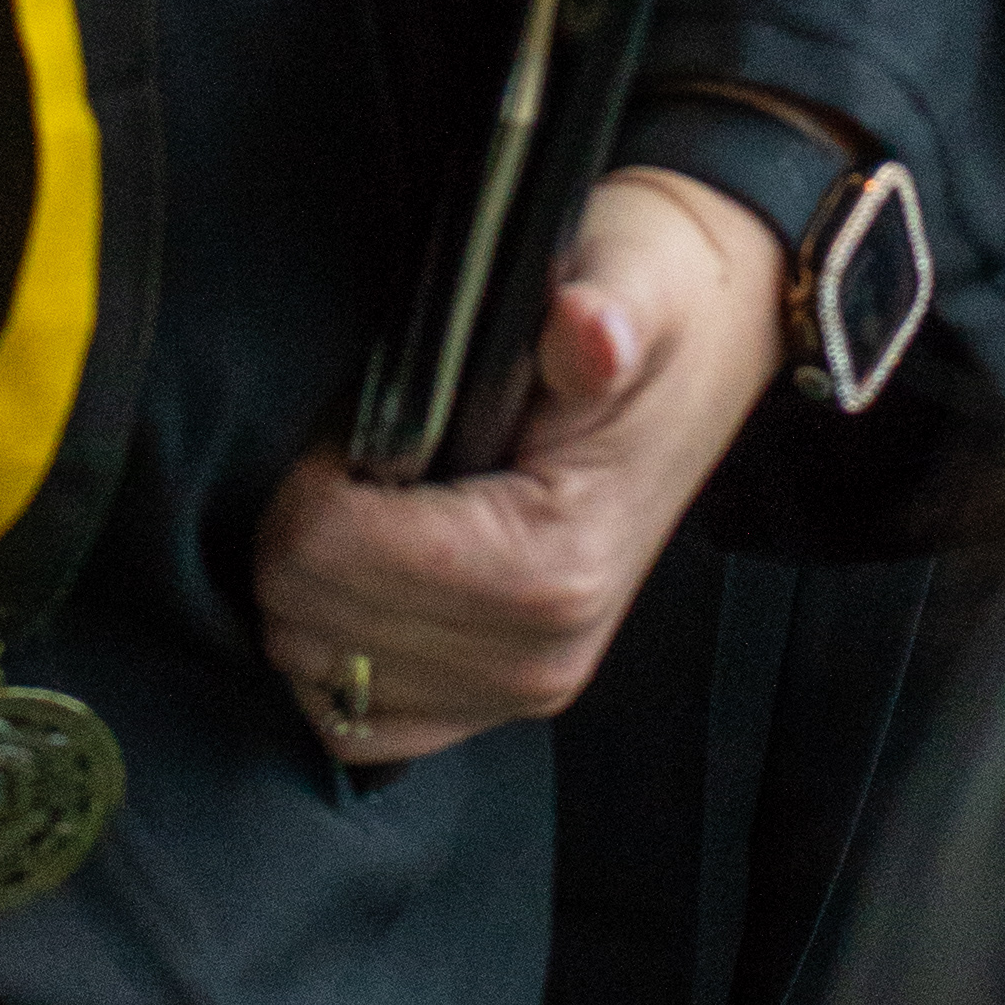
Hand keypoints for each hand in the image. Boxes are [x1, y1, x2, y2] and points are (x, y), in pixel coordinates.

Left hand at [251, 170, 786, 767]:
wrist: (702, 348)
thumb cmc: (646, 310)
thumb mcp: (631, 284)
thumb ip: (602, 311)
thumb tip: (589, 328)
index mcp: (554, 565)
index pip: (332, 553)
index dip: (311, 474)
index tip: (359, 419)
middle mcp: (536, 657)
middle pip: (309, 618)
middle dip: (303, 522)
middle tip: (360, 451)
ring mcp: (514, 692)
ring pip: (316, 671)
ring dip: (311, 582)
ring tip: (366, 501)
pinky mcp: (493, 702)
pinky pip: (354, 720)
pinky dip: (332, 647)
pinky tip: (359, 568)